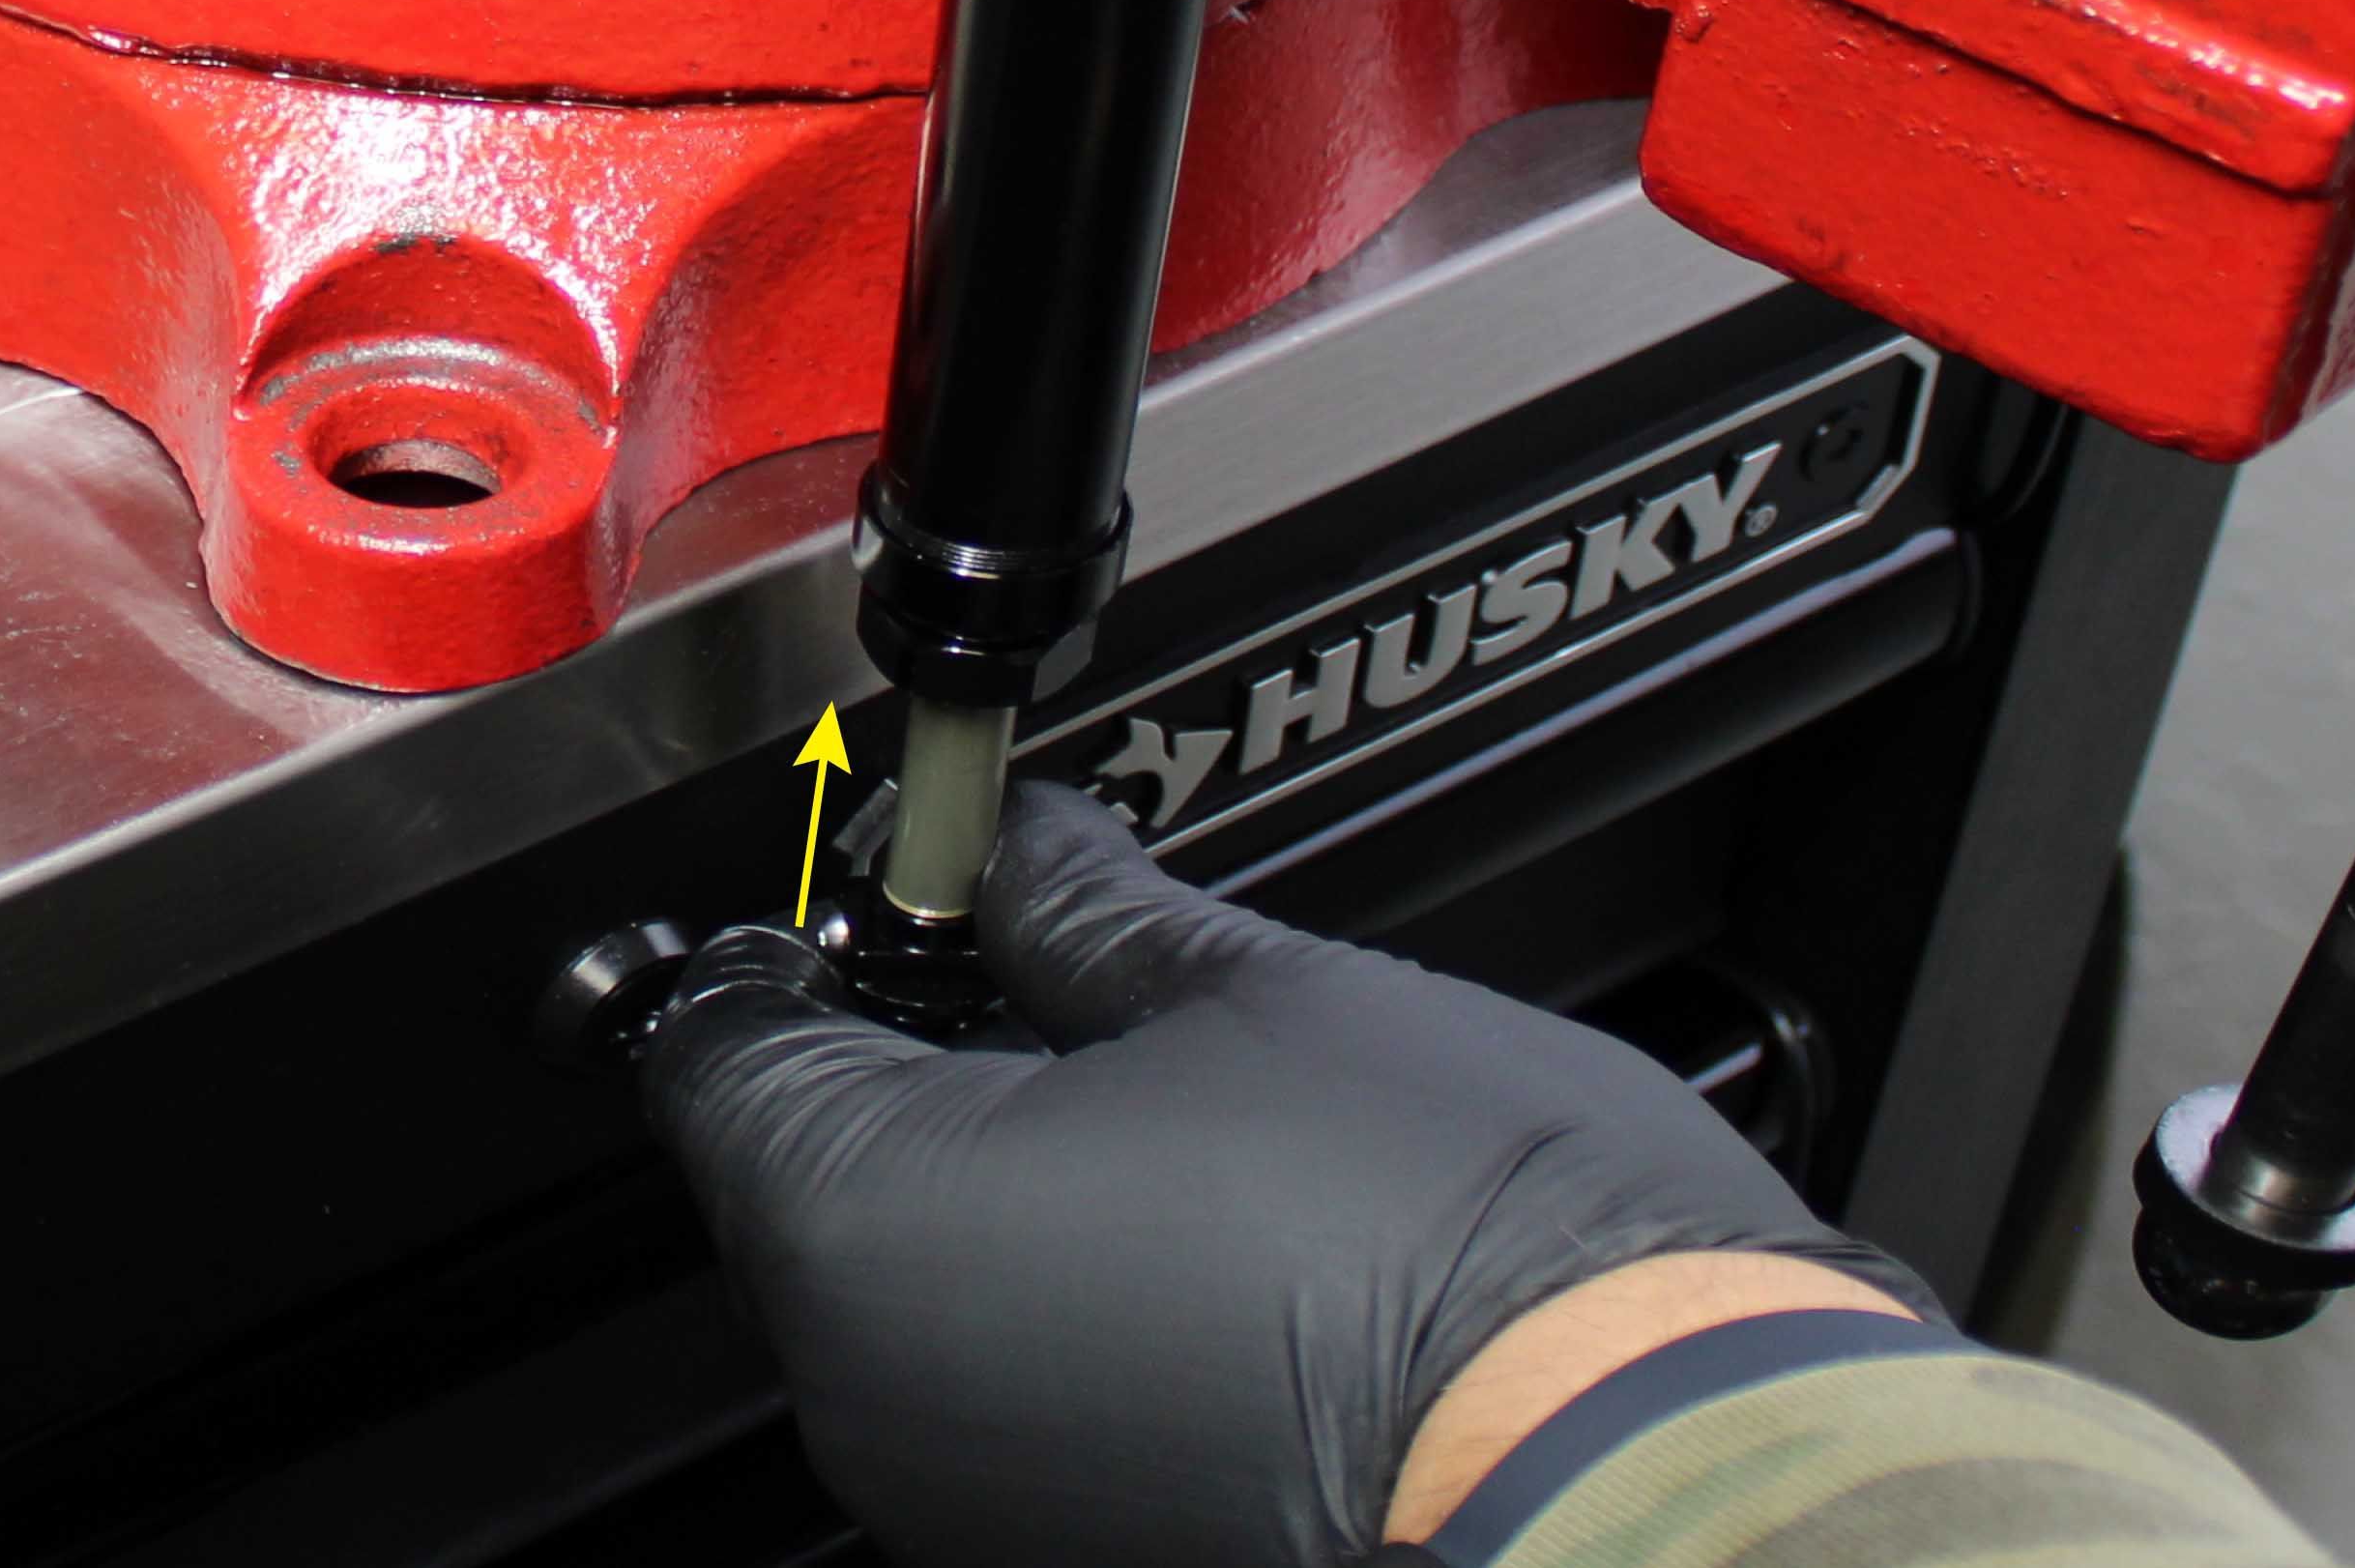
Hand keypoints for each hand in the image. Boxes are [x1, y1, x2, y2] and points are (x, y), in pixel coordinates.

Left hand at [637, 780, 1930, 1567]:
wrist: (1636, 1466)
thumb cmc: (1455, 1241)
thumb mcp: (1250, 991)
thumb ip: (1087, 909)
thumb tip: (1029, 856)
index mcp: (876, 1227)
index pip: (718, 1047)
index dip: (803, 930)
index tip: (890, 869)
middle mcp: (879, 1396)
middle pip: (809, 1167)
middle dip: (913, 1042)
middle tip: (1039, 938)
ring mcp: (973, 1500)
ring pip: (909, 1285)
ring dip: (993, 1169)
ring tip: (1150, 1071)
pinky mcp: (1072, 1548)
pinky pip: (1000, 1389)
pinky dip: (1057, 1295)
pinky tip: (1197, 1213)